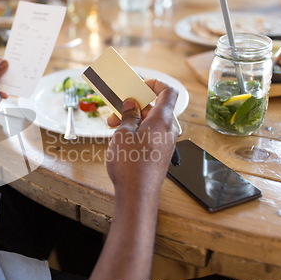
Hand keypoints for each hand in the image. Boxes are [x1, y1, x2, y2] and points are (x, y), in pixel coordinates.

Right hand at [105, 80, 178, 202]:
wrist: (138, 195)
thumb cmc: (131, 165)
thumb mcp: (123, 134)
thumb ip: (128, 115)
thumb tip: (131, 104)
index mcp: (162, 120)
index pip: (168, 92)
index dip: (155, 84)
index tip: (139, 85)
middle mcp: (168, 130)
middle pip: (156, 107)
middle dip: (134, 104)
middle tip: (115, 109)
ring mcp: (166, 143)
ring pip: (151, 122)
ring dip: (133, 118)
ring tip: (112, 125)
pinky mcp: (160, 153)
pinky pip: (151, 134)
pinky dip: (137, 130)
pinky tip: (121, 137)